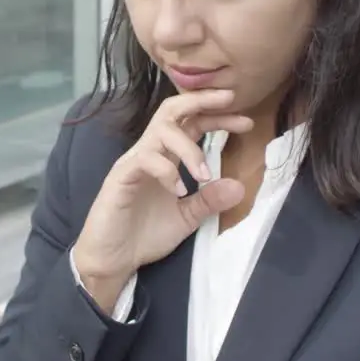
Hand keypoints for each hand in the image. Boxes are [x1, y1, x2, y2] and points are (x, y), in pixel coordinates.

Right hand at [72, 89, 252, 312]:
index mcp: (166, 158)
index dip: (217, 117)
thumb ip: (209, 201)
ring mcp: (134, 162)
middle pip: (172, 111)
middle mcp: (150, 152)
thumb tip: (240, 186)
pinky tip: (179, 191)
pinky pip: (146, 159)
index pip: (192, 124)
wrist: (113, 260)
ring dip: (189, 149)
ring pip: (161, 132)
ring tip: (205, 174)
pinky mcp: (121, 176)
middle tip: (228, 100)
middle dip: (201, 101)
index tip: (246, 121)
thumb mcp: (186, 218)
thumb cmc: (145, 235)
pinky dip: (167, 171)